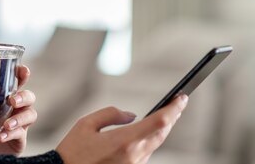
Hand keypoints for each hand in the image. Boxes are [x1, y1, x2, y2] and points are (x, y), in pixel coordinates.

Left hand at [0, 65, 36, 155]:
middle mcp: (12, 110)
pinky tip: (0, 136)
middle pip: (29, 97)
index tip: (22, 70)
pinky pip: (22, 134)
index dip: (22, 74)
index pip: (17, 82)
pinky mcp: (18, 141)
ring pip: (31, 115)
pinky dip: (12, 134)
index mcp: (1, 99)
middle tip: (12, 99)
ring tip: (6, 123)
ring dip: (20, 117)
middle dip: (24, 95)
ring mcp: (17, 125)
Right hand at [56, 94, 187, 163]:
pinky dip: (149, 140)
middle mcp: (134, 156)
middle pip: (162, 134)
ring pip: (154, 145)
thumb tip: (132, 115)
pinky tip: (149, 132)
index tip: (182, 98)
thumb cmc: (72, 151)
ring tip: (168, 114)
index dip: (173, 109)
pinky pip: (144, 153)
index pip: (159, 122)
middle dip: (172, 117)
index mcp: (124, 142)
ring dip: (161, 129)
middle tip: (178, 103)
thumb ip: (111, 114)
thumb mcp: (86, 124)